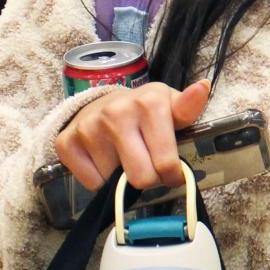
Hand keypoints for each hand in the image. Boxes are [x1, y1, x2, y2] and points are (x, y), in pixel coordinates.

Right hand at [55, 80, 211, 191]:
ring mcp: (89, 127)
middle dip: (148, 178)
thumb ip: (189, 106)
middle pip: (141, 178)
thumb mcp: (171, 107)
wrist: (103, 103)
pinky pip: (91, 182)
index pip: (166, 163)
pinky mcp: (67, 143)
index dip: (172, 176)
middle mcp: (117, 113)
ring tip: (124, 154)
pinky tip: (105, 158)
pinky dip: (99, 178)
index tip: (171, 172)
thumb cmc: (145, 111)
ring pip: (114, 182)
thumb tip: (202, 87)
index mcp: (149, 102)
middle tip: (147, 165)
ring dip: (121, 175)